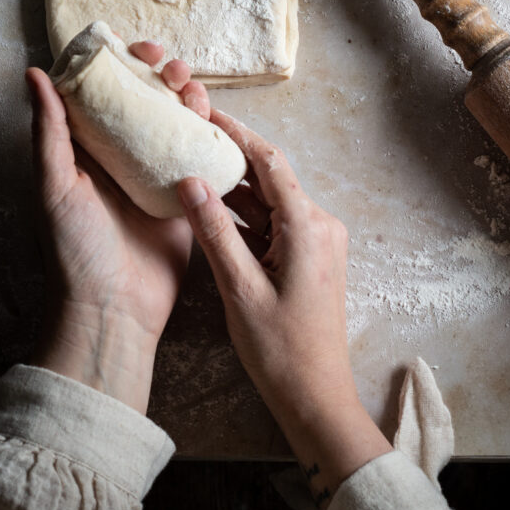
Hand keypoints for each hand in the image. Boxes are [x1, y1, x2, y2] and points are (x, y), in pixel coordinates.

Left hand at [26, 42, 209, 413]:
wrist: (114, 307)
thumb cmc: (76, 249)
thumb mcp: (55, 185)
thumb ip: (50, 131)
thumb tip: (35, 74)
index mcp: (89, 149)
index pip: (108, 92)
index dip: (123, 64)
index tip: (138, 48)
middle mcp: (124, 156)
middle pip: (149, 101)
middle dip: (164, 75)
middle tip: (173, 68)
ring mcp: (158, 174)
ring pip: (178, 122)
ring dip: (189, 98)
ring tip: (195, 91)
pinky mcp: (186, 196)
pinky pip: (201, 156)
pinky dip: (210, 134)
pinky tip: (215, 120)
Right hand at [177, 113, 390, 509]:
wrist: (316, 396)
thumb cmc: (281, 349)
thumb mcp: (239, 288)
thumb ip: (215, 231)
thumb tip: (190, 180)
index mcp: (308, 225)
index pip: (270, 161)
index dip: (237, 133)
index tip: (206, 112)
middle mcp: (319, 224)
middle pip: (271, 177)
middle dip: (231, 156)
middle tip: (190, 135)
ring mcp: (316, 241)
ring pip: (270, 201)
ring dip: (235, 187)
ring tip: (192, 165)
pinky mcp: (307, 257)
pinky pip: (273, 223)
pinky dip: (244, 215)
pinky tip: (211, 206)